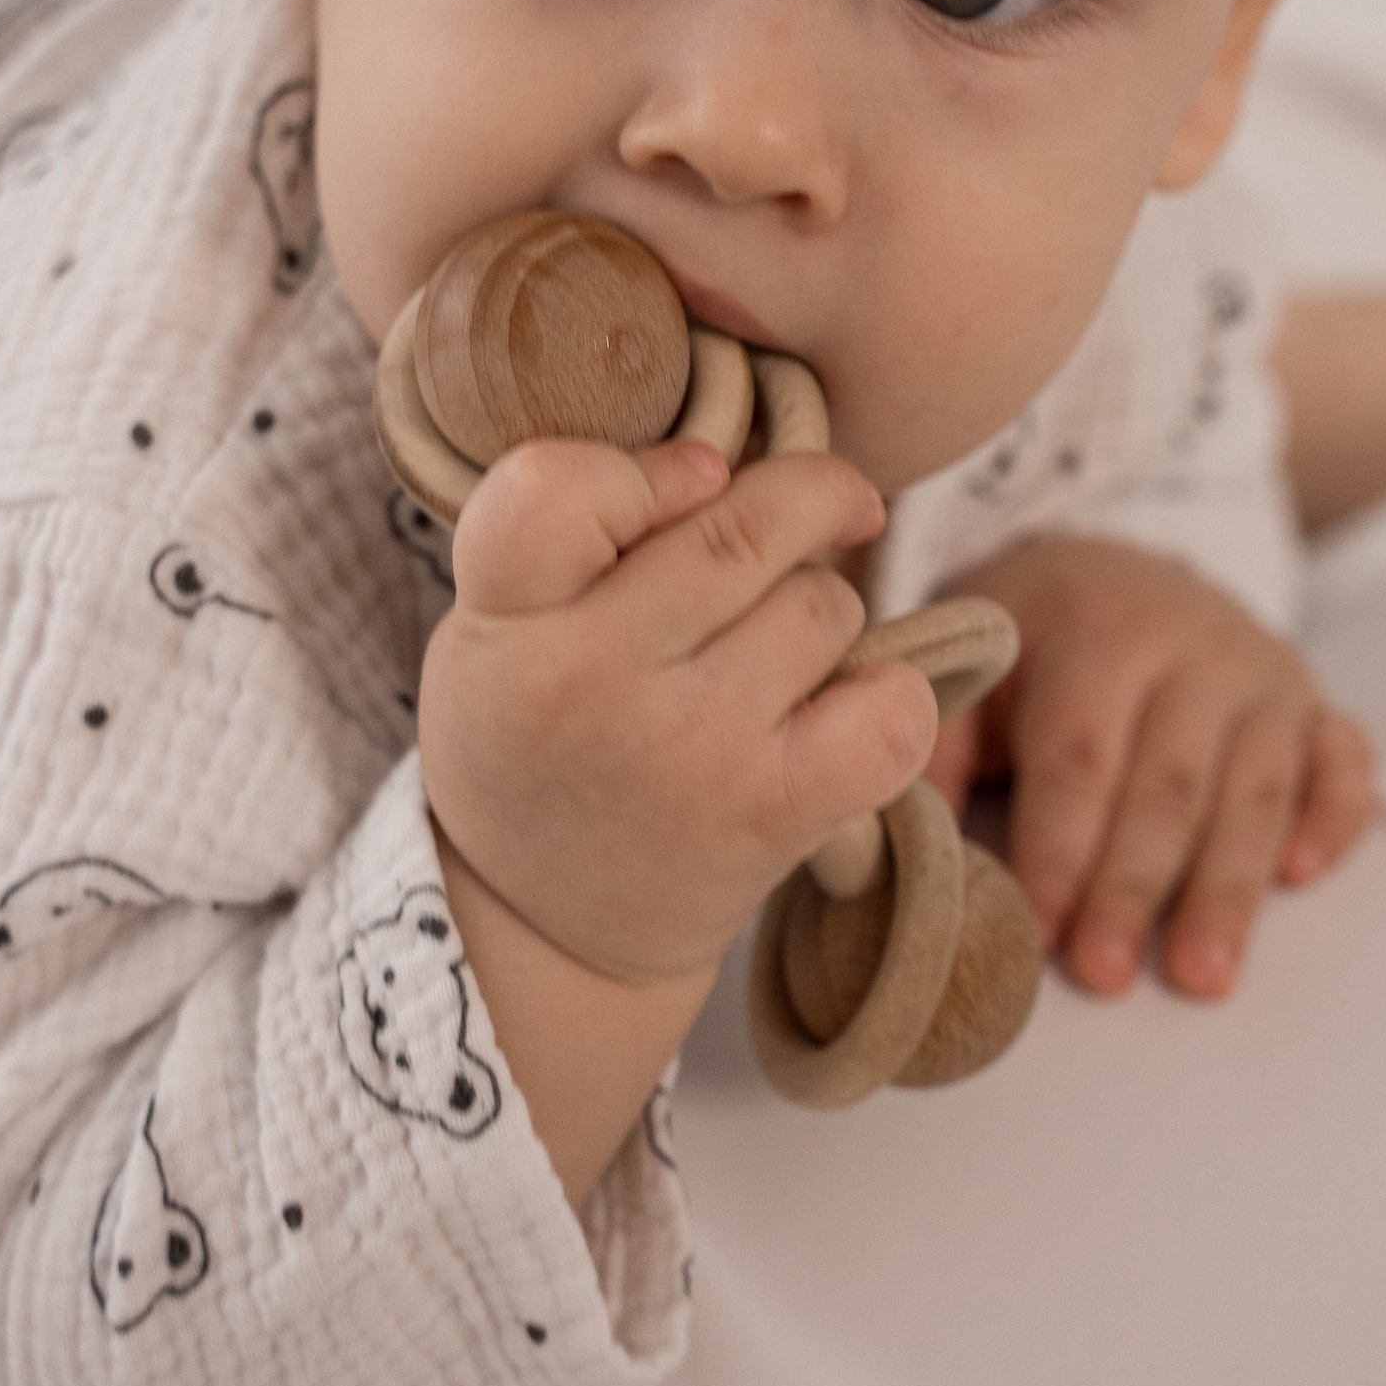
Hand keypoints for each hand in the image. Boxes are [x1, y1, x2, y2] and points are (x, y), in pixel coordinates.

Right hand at [418, 435, 940, 988]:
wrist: (549, 927)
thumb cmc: (537, 731)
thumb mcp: (492, 622)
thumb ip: (577, 525)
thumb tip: (728, 459)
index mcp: (504, 621)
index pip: (555, 489)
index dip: (647, 466)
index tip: (694, 479)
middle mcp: (591, 684)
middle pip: (741, 524)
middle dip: (797, 503)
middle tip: (799, 519)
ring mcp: (690, 751)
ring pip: (822, 604)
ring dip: (823, 606)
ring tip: (771, 650)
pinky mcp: (772, 814)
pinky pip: (890, 711)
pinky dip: (892, 693)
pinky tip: (847, 702)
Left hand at [926, 535, 1372, 1000]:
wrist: (1121, 563)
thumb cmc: (1033, 642)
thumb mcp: (974, 665)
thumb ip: (941, 743)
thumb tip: (903, 841)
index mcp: (1096, 628)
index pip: (1080, 750)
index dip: (1059, 845)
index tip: (1036, 930)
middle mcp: (1192, 642)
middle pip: (1170, 779)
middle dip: (1135, 886)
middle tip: (1105, 976)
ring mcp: (1264, 673)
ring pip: (1257, 786)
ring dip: (1228, 886)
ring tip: (1200, 975)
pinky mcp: (1314, 703)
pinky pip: (1344, 760)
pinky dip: (1332, 818)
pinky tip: (1302, 877)